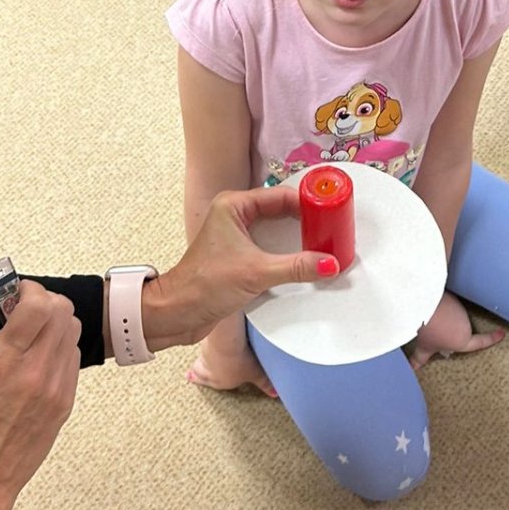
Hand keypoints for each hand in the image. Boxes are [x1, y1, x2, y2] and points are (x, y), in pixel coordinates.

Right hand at [0, 278, 81, 509]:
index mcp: (6, 361)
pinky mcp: (67, 403)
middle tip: (18, 313)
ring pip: (72, 331)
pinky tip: (35, 362)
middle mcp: (38, 372)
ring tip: (26, 338)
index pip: (39, 302)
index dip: (26, 290)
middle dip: (42, 302)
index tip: (10, 295)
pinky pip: (73, 358)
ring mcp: (58, 389)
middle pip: (63, 311)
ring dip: (53, 323)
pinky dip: (58, 349)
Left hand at [144, 184, 338, 350]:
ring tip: (324, 242)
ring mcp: (236, 236)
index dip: (306, 202)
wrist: (177, 313)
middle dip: (305, 220)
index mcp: (233, 206)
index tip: (329, 211)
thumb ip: (296, 267)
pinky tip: (305, 260)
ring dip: (297, 237)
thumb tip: (329, 263)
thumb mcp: (256, 272)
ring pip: (276, 230)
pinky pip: (270, 247)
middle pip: (280, 211)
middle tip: (331, 227)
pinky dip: (287, 253)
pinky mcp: (239, 257)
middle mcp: (234, 216)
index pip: (279, 196)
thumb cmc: (203, 285)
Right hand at [187, 335, 277, 396]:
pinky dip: (200, 345)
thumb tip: (275, 393)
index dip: (209, 385)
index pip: (213, 385)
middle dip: (197, 376)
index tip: (202, 385)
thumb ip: (264, 383)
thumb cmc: (238, 360)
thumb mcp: (255, 373)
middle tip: (190, 376)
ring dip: (196, 363)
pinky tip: (198, 340)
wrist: (226, 343)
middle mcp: (209, 372)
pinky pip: (200, 346)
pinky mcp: (202, 342)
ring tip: (192, 364)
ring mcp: (204, 357)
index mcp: (220, 382)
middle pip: (200, 376)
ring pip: (197, 364)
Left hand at [409, 291, 504, 370]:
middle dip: (449, 329)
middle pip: (460, 328)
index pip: (480, 342)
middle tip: (434, 331)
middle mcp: (465, 323)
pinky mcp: (454, 296)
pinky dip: (441, 306)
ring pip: (453, 315)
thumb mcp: (424, 347)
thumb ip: (420, 359)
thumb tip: (412, 367)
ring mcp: (460, 308)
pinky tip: (432, 308)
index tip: (501, 334)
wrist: (422, 306)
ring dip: (444, 317)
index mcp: (462, 339)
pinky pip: (448, 304)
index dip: (491, 339)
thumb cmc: (426, 329)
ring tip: (430, 319)